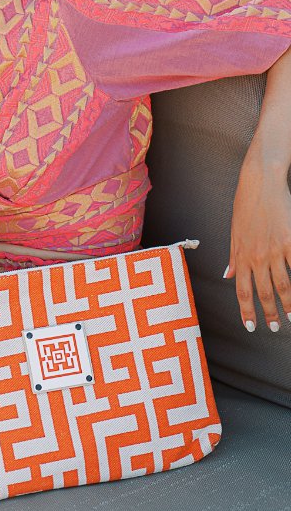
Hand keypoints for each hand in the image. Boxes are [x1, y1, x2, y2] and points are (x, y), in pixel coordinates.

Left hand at [225, 157, 290, 331]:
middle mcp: (256, 256)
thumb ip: (232, 256)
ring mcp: (274, 250)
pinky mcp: (290, 241)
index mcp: (240, 255)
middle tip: (275, 327)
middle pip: (263, 292)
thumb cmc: (246, 205)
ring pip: (284, 285)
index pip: (241, 290)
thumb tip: (226, 275)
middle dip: (269, 313)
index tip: (251, 326)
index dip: (247, 311)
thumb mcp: (234, 232)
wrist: (261, 183)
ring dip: (288, 304)